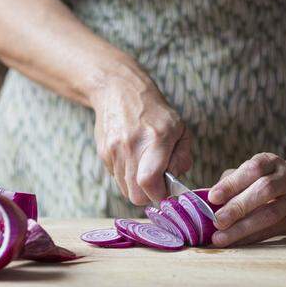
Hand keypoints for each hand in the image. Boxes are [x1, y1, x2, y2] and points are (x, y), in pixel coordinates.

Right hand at [91, 59, 191, 204]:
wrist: (118, 90)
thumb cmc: (155, 111)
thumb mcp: (180, 128)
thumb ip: (182, 157)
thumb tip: (174, 181)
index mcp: (155, 139)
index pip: (150, 181)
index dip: (159, 195)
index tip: (166, 192)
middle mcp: (131, 146)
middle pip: (135, 195)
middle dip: (149, 196)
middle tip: (157, 183)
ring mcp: (114, 151)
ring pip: (125, 189)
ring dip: (137, 187)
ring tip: (145, 168)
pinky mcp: (103, 154)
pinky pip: (116, 178)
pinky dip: (127, 177)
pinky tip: (133, 160)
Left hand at [208, 152, 285, 246]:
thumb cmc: (268, 181)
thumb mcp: (254, 173)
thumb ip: (231, 181)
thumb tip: (204, 198)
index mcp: (272, 162)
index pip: (254, 169)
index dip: (233, 182)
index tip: (213, 196)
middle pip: (264, 190)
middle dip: (238, 206)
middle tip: (217, 220)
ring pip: (270, 214)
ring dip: (243, 227)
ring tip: (220, 238)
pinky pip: (270, 231)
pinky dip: (249, 239)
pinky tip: (232, 244)